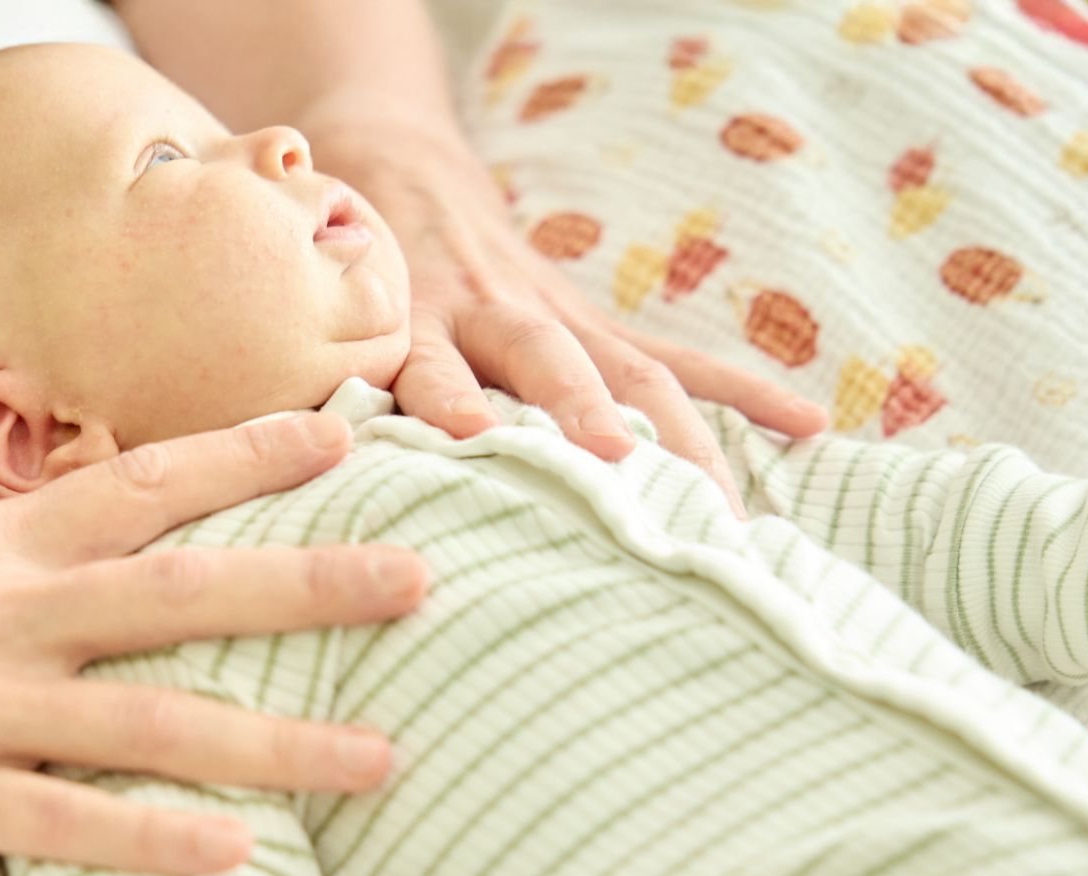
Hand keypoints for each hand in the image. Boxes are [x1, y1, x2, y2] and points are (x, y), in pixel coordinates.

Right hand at [0, 413, 427, 873]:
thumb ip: (22, 558)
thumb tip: (126, 551)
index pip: (140, 482)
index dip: (246, 456)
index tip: (343, 435)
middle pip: (180, 592)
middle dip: (308, 587)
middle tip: (419, 581)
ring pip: (148, 720)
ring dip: (274, 740)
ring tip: (380, 757)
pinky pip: (63, 820)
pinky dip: (152, 837)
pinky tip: (237, 854)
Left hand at [302, 112, 827, 517]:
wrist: (386, 167)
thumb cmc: (345, 267)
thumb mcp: (317, 314)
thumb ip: (306, 376)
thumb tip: (279, 449)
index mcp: (415, 316)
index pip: (433, 367)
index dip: (449, 407)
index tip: (470, 452)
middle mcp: (492, 314)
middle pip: (546, 364)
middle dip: (583, 419)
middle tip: (617, 476)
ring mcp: (551, 316)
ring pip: (623, 369)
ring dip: (674, 429)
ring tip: (719, 497)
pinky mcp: (587, 319)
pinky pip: (670, 354)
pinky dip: (738, 389)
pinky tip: (808, 424)